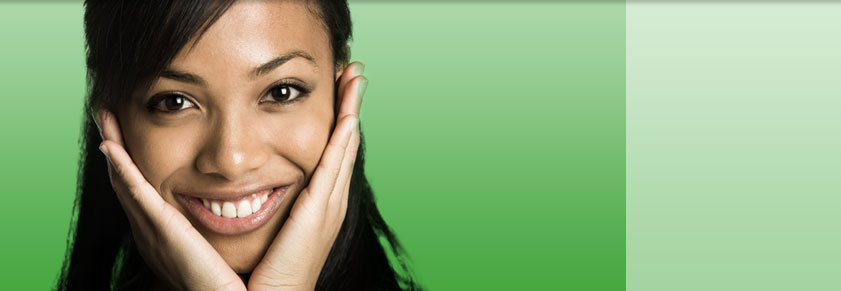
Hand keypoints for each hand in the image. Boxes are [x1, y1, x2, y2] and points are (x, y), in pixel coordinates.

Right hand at [96, 109, 245, 290]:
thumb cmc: (249, 279)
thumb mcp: (234, 243)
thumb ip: (234, 218)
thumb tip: (244, 198)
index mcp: (172, 236)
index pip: (149, 190)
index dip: (134, 161)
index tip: (128, 130)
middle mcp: (157, 234)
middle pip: (129, 182)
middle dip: (116, 148)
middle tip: (106, 114)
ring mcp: (156, 233)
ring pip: (127, 183)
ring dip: (114, 149)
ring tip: (104, 118)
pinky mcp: (164, 233)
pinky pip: (138, 196)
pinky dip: (124, 171)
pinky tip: (112, 148)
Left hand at [248, 62, 366, 289]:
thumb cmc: (256, 275)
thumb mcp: (255, 231)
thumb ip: (251, 202)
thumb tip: (235, 186)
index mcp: (314, 206)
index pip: (327, 152)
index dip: (335, 119)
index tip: (337, 88)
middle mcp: (327, 202)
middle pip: (343, 142)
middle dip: (350, 104)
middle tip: (354, 70)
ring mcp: (328, 206)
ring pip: (344, 145)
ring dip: (352, 108)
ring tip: (355, 75)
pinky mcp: (321, 212)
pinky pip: (335, 164)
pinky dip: (345, 135)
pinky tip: (349, 111)